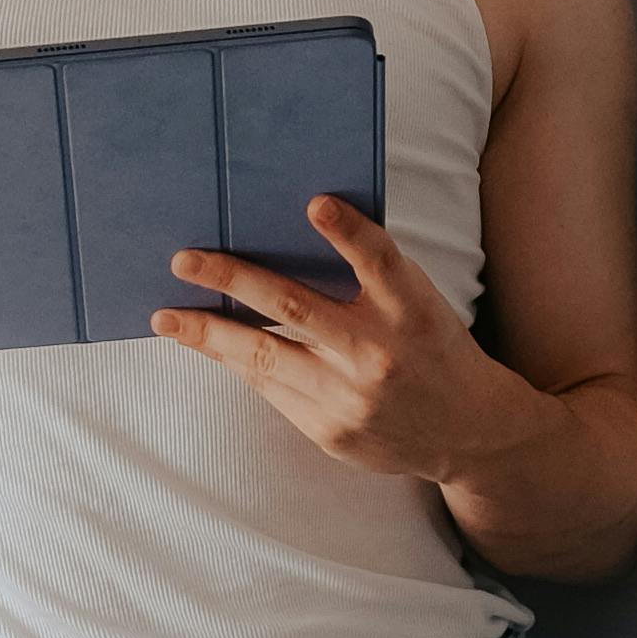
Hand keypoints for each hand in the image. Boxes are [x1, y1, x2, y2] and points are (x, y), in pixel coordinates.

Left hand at [149, 198, 517, 483]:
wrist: (469, 433)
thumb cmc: (433, 347)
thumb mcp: (419, 303)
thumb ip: (371, 276)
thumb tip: (292, 233)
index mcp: (410, 310)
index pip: (381, 261)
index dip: (349, 232)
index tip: (315, 204)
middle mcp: (379, 352)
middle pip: (296, 308)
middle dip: (234, 279)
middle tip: (184, 260)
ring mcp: (351, 397)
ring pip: (265, 358)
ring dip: (208, 334)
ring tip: (167, 318)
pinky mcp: (331, 430)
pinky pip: (271, 389)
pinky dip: (236, 363)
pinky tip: (206, 344)